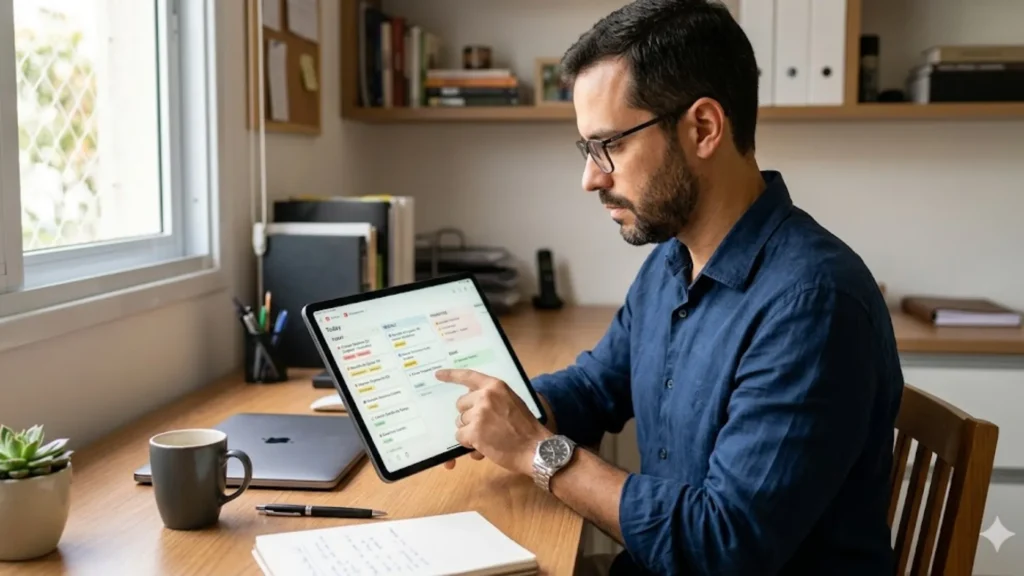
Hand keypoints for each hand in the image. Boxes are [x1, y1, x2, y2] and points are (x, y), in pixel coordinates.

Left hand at [435, 368, 549, 475]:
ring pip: (460, 422)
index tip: (438, 374)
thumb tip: (470, 406)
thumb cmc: (526, 429)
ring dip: (470, 432)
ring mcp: (478, 413)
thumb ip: (493, 399)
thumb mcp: (511, 403)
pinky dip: (468, 444)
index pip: (469, 376)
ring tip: (489, 438)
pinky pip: (460, 437)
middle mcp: (485, 396)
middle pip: (461, 405)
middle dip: (468, 416)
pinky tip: (484, 446)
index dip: (451, 375)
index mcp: (496, 386)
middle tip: (485, 426)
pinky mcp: (474, 431)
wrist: (536, 448)